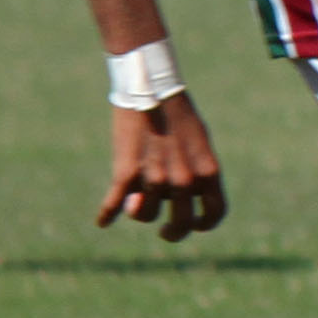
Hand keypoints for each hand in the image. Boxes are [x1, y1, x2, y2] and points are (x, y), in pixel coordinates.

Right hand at [100, 93, 229, 242]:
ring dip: (139, 211)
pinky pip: (113, 205)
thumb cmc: (178, 112)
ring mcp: (155, 179)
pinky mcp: (126, 173)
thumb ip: (193, 172)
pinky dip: (106, 215)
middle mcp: (184, 180)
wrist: (152, 85)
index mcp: (208, 171)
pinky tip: (102, 221)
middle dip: (172, 232)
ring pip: (145, 215)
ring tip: (136, 201)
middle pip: (180, 224)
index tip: (193, 224)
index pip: (214, 213)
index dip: (203, 224)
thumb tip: (177, 197)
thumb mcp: (198, 142)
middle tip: (165, 230)